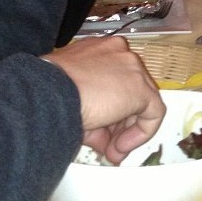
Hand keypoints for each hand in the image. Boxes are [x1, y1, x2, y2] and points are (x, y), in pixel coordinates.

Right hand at [45, 36, 165, 161]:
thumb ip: (93, 116)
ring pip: (141, 102)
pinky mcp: (140, 88)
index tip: (99, 129)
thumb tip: (104, 142)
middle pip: (128, 91)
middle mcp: (119, 52)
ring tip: (112, 151)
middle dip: (119, 123)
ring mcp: (132, 68)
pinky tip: (120, 146)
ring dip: (126, 131)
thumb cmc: (49, 92)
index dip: (109, 110)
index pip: (113, 80)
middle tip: (108, 146)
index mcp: (99, 49)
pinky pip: (152, 113)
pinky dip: (140, 133)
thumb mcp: (71, 100)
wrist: (49, 93)